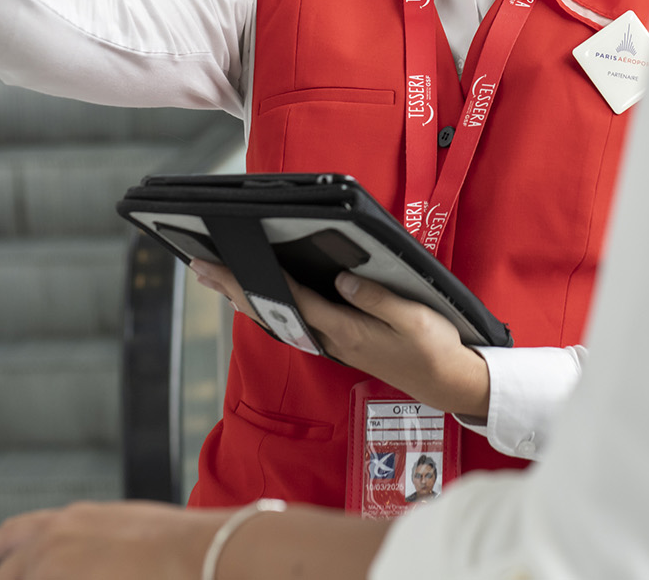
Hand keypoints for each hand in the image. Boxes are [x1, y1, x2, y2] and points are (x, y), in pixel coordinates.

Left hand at [0, 500, 218, 579]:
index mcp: (70, 522)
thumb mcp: (128, 528)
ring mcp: (50, 573)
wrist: (200, 555)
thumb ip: (95, 543)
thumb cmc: (180, 544)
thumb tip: (98, 558)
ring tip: (17, 577)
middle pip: (5, 573)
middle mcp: (51, 545)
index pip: (12, 534)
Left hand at [189, 261, 491, 419]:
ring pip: (278, 319)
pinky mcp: (340, 343)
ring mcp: (334, 343)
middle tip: (201, 267)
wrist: (446, 382)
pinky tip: (263, 301)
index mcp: (346, 329)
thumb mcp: (414, 318)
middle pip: (272, 312)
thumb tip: (341, 279)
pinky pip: (293, 324)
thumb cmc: (434, 347)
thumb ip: (378, 297)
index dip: (255, 281)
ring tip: (220, 278)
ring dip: (248, 299)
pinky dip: (271, 309)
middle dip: (235, 288)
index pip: (290, 301)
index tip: (225, 266)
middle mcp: (331, 339)